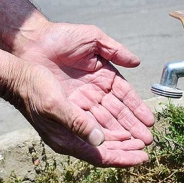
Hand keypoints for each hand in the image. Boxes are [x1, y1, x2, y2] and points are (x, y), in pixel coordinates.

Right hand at [14, 63, 148, 166]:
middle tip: (146, 146)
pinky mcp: (73, 117)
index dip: (123, 158)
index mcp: (67, 139)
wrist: (20, 79)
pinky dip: (112, 129)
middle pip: (105, 150)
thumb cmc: (34, 90)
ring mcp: (72, 128)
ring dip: (122, 139)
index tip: (142, 157)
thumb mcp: (54, 105)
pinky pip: (97, 128)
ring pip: (103, 140)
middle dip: (126, 150)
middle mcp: (71, 137)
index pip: (100, 156)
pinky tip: (122, 127)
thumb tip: (100, 140)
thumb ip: (76, 123)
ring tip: (139, 138)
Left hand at [15, 22, 154, 159]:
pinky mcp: (67, 107)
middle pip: (117, 112)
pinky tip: (110, 142)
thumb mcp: (93, 38)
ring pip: (104, 120)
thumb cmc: (63, 37)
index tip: (149, 121)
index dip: (137, 108)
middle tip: (147, 140)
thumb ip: (115, 50)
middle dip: (132, 127)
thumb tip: (137, 62)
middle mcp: (95, 91)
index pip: (125, 95)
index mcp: (104, 75)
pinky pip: (85, 122)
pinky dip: (97, 132)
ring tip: (134, 145)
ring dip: (119, 133)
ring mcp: (81, 100)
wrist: (34, 42)